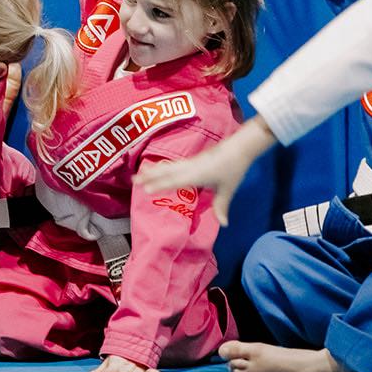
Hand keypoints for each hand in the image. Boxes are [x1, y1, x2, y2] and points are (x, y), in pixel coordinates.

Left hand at [91, 354, 164, 371]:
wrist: (132, 346)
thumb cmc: (118, 358)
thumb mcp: (109, 362)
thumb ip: (101, 369)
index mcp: (116, 364)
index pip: (109, 370)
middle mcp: (126, 366)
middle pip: (124, 371)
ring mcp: (137, 367)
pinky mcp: (146, 368)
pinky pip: (153, 371)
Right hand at [138, 116, 277, 223]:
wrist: (239, 148)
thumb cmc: (233, 169)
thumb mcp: (228, 189)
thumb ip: (221, 206)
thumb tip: (223, 224)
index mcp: (196, 175)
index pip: (174, 181)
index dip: (160, 185)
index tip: (145, 189)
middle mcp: (189, 168)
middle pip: (165, 172)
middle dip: (149, 176)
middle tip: (133, 180)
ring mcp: (189, 162)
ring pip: (167, 167)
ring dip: (152, 171)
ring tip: (139, 174)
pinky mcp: (192, 160)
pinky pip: (172, 164)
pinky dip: (161, 167)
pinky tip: (158, 169)